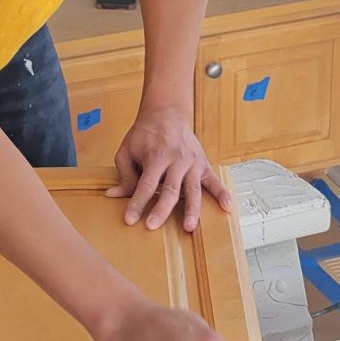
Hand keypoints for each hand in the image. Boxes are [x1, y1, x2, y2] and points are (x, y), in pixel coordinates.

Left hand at [108, 104, 232, 231]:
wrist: (167, 113)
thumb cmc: (145, 134)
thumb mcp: (127, 150)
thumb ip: (124, 175)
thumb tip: (113, 196)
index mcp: (156, 157)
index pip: (145, 185)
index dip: (137, 203)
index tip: (129, 220)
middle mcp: (176, 160)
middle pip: (169, 189)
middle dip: (161, 210)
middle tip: (152, 226)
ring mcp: (192, 163)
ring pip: (192, 190)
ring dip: (191, 209)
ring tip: (188, 227)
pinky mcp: (203, 164)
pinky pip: (214, 181)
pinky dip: (221, 193)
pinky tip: (226, 207)